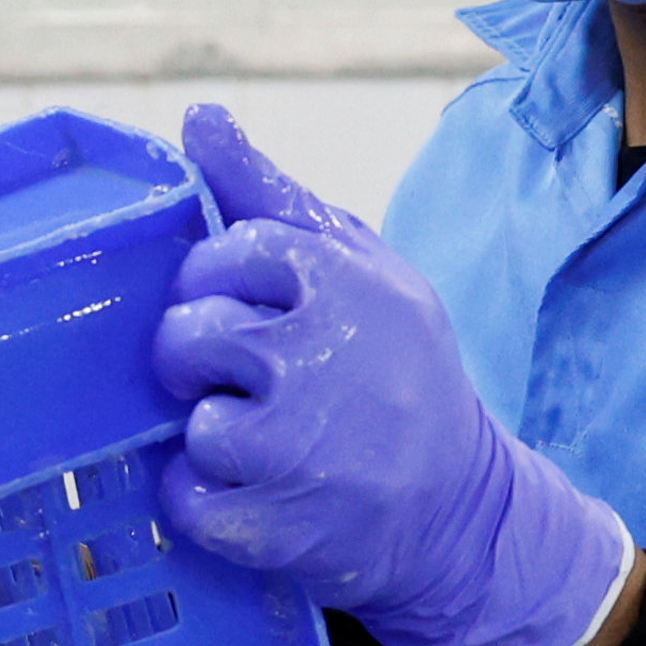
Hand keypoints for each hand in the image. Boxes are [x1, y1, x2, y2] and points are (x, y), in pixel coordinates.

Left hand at [151, 104, 632, 645]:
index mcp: (346, 284)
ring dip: (214, 434)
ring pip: (190, 420)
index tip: (244, 309)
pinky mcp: (277, 526)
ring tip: (273, 438)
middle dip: (202, 359)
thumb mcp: (362, 269)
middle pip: (188, 334)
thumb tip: (198, 119)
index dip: (217, 285)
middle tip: (252, 378)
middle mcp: (324, 360)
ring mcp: (301, 449)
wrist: (461, 508)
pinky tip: (258, 491)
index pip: (226, 253)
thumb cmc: (395, 372)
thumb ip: (272, 194)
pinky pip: (183, 496)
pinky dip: (205, 501)